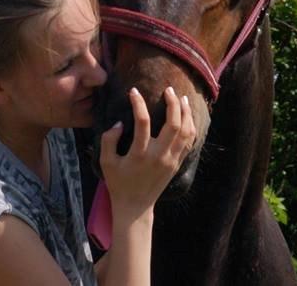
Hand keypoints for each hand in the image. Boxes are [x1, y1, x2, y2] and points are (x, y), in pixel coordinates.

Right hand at [98, 86, 196, 219]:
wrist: (135, 207)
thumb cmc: (118, 183)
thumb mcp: (106, 162)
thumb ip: (109, 140)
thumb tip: (119, 123)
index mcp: (139, 154)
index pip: (142, 122)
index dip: (138, 103)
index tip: (134, 91)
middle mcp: (159, 156)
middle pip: (173, 124)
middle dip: (173, 103)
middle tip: (168, 89)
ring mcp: (171, 160)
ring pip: (186, 132)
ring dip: (186, 113)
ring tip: (181, 98)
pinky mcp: (177, 164)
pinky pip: (189, 142)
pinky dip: (191, 127)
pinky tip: (187, 116)